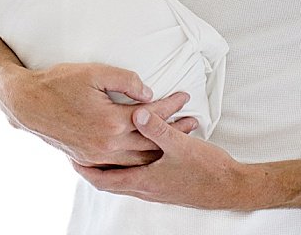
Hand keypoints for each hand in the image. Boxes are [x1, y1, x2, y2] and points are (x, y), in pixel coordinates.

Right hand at [3, 62, 198, 167]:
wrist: (28, 104)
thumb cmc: (59, 83)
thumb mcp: (95, 72)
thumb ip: (126, 80)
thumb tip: (149, 93)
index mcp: (112, 121)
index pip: (152, 115)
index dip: (172, 105)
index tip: (186, 96)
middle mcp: (107, 143)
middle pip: (151, 141)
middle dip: (174, 131)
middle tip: (193, 123)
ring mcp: (98, 155)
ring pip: (138, 159)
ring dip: (160, 149)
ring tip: (176, 140)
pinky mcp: (88, 159)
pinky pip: (121, 165)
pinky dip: (138, 160)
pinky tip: (146, 154)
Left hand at [71, 107, 256, 210]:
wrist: (231, 188)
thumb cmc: (207, 170)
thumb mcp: (180, 144)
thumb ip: (156, 127)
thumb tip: (136, 111)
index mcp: (143, 180)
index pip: (104, 178)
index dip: (85, 170)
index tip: (70, 159)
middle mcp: (146, 189)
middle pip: (110, 181)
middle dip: (93, 168)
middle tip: (78, 156)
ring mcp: (156, 190)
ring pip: (125, 179)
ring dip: (112, 167)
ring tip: (101, 153)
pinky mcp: (166, 186)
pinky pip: (139, 177)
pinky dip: (130, 167)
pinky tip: (134, 157)